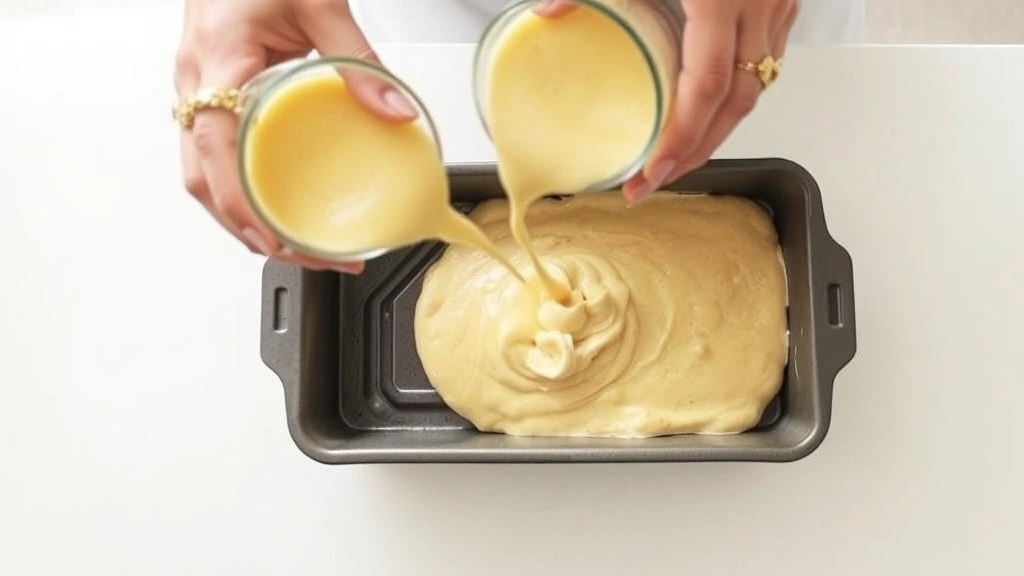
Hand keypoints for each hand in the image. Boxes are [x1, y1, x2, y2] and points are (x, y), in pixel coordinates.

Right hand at [174, 0, 414, 273]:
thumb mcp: (319, 4)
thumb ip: (359, 61)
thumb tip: (397, 111)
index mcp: (217, 59)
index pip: (215, 147)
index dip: (241, 203)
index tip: (277, 238)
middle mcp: (194, 82)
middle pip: (202, 177)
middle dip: (247, 228)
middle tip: (302, 256)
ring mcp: (193, 90)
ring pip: (200, 173)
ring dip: (240, 217)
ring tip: (290, 245)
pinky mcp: (206, 93)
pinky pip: (210, 154)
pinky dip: (237, 190)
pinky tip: (269, 206)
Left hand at [623, 0, 798, 200]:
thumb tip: (553, 12)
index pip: (706, 88)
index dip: (681, 139)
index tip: (652, 173)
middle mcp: (757, 6)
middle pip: (735, 103)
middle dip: (696, 151)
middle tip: (655, 180)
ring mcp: (777, 5)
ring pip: (754, 88)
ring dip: (717, 128)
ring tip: (677, 154)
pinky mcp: (783, 0)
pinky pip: (764, 61)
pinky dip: (735, 93)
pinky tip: (706, 109)